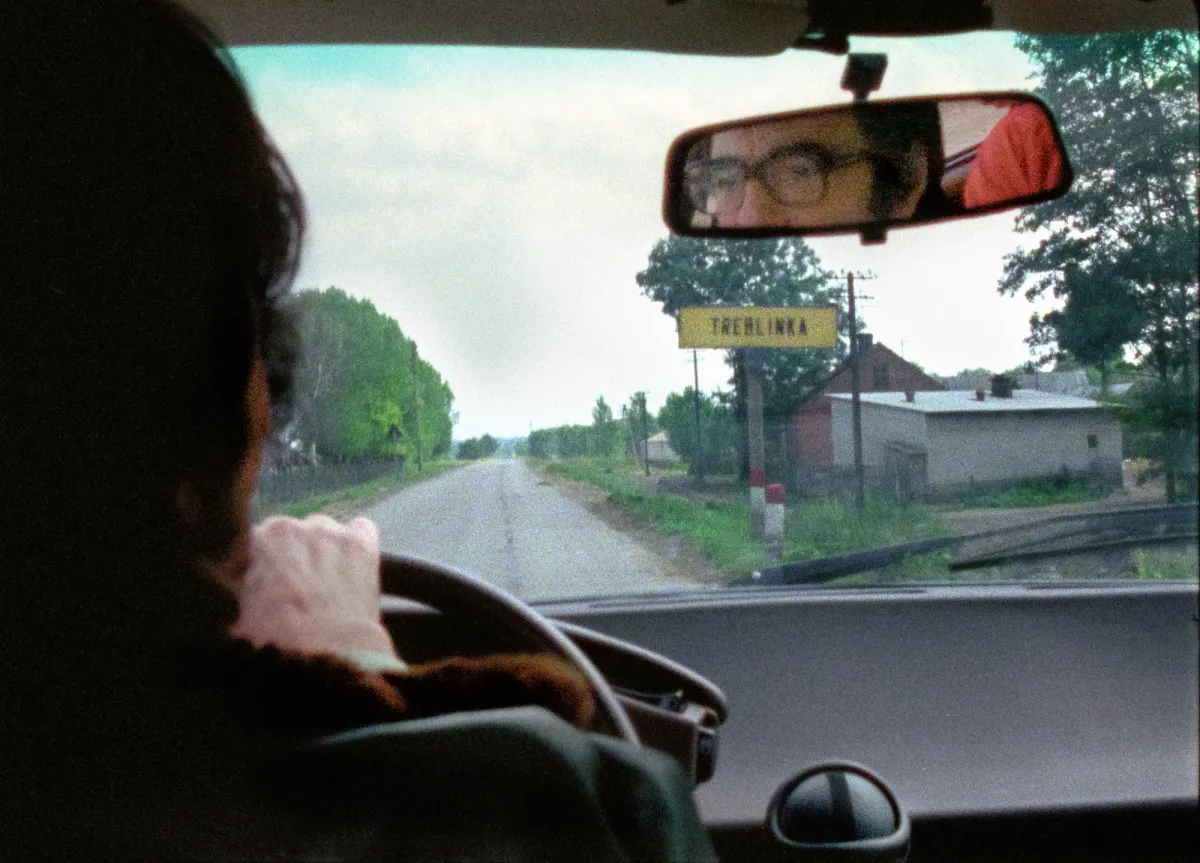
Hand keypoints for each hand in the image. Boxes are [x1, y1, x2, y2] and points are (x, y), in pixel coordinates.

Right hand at [229, 515, 397, 657]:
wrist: (323, 652)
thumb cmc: (275, 639)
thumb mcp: (240, 613)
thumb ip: (242, 589)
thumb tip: (243, 595)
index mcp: (257, 541)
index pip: (260, 540)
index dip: (267, 564)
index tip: (272, 584)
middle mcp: (292, 525)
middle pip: (294, 533)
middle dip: (296, 555)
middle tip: (301, 588)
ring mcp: (330, 531)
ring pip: (326, 531)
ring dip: (326, 550)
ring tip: (330, 583)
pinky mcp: (361, 541)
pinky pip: (362, 529)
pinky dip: (359, 544)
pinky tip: (357, 568)